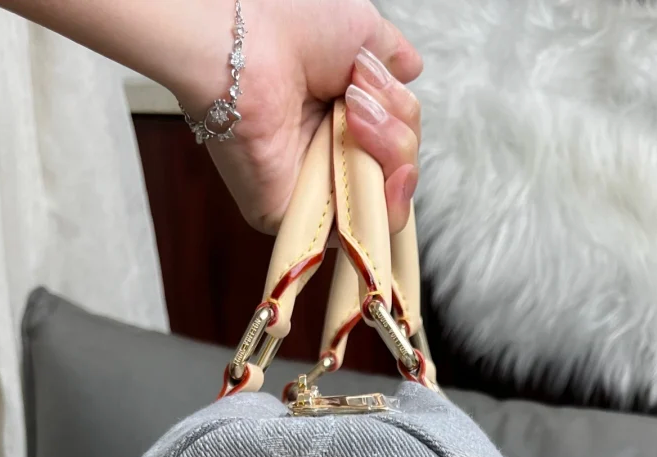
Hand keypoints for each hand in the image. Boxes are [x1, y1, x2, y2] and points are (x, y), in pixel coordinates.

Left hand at [178, 0, 422, 233]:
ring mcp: (315, 188)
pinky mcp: (298, 217)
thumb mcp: (362, 30)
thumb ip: (392, 56)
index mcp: (343, 114)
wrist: (245, 43)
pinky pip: (358, 233)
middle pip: (399, 169)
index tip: (387, 85)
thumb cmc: (291, 24)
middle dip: (398, 132)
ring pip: (387, 202)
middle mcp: (329, 152)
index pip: (396, 139)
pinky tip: (374, 172)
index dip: (403, 121)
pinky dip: (378, 205)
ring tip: (354, 116)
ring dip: (391, 152)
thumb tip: (412, 68)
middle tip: (360, 99)